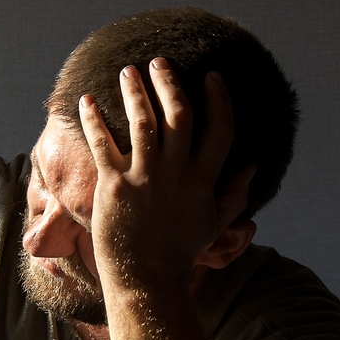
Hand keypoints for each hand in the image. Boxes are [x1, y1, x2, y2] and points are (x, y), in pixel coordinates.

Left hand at [78, 60, 254, 294]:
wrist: (147, 278)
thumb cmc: (181, 251)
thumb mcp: (216, 223)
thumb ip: (236, 193)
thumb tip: (252, 165)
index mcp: (204, 179)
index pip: (220, 127)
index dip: (219, 98)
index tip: (212, 76)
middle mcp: (177, 173)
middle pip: (180, 114)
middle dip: (170, 82)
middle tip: (160, 61)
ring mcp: (145, 178)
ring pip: (143, 121)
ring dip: (134, 91)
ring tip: (127, 71)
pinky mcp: (114, 186)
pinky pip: (103, 144)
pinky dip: (93, 120)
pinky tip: (87, 101)